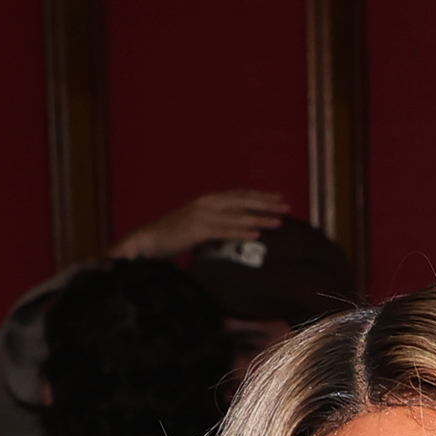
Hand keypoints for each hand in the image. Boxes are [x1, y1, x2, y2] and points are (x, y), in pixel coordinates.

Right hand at [113, 188, 285, 261]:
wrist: (148, 240)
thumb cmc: (172, 236)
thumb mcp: (196, 225)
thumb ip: (214, 223)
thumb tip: (234, 227)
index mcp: (207, 201)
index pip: (238, 195)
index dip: (259, 196)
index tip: (278, 198)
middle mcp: (206, 203)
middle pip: (242, 200)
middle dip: (266, 203)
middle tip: (287, 207)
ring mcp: (201, 215)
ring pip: (237, 215)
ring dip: (260, 217)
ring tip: (279, 221)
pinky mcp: (196, 229)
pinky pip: (224, 230)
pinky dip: (241, 230)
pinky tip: (257, 233)